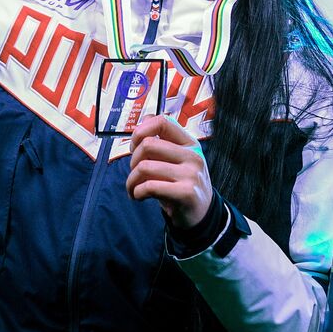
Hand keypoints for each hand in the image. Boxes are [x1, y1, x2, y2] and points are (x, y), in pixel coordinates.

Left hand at [126, 114, 212, 228]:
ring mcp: (191, 174)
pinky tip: (139, 197)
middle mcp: (193, 156)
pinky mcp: (185, 193)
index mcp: (190, 143)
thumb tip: (145, 118)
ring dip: (131, 180)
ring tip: (134, 188)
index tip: (134, 145)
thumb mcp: (177, 159)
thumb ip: (163, 140)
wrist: (201, 213)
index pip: (163, 121)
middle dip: (132, 160)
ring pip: (144, 167)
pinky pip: (149, 186)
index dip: (141, 130)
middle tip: (135, 173)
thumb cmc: (181, 183)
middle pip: (148, 145)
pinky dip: (136, 192)